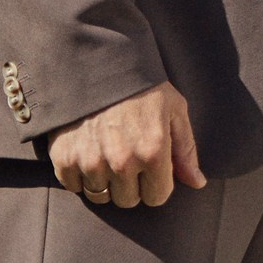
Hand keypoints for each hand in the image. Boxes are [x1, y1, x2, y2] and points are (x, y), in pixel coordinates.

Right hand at [49, 81, 206, 208]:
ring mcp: (91, 162)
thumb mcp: (174, 110)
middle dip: (132, 185)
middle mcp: (122, 162)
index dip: (157, 183)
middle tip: (128, 157)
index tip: (151, 167)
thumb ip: (186, 151)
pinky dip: (80, 175)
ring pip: (101, 196)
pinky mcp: (64, 158)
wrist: (97, 62)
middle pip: (129, 201)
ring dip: (105, 182)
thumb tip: (198, 183)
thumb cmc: (143, 87)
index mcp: (153, 152)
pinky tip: (88, 152)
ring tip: (107, 154)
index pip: (157, 197)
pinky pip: (74, 187)